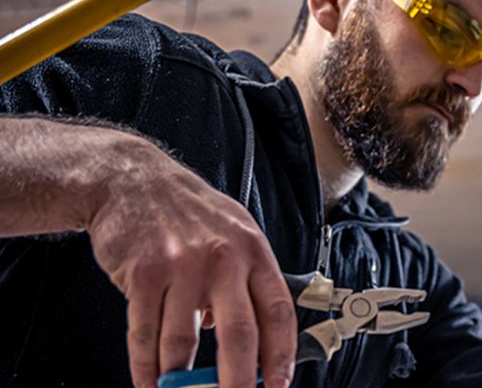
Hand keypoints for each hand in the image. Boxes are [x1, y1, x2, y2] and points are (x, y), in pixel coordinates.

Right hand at [87, 140, 296, 387]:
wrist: (131, 180)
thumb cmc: (188, 210)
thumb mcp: (234, 232)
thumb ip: (245, 281)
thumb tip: (250, 336)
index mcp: (253, 252)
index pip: (278, 311)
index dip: (282, 353)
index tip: (280, 382)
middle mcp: (222, 260)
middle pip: (240, 334)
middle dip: (240, 379)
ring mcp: (182, 267)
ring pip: (184, 341)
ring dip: (181, 378)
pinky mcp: (143, 274)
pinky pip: (144, 332)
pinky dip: (145, 365)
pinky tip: (149, 381)